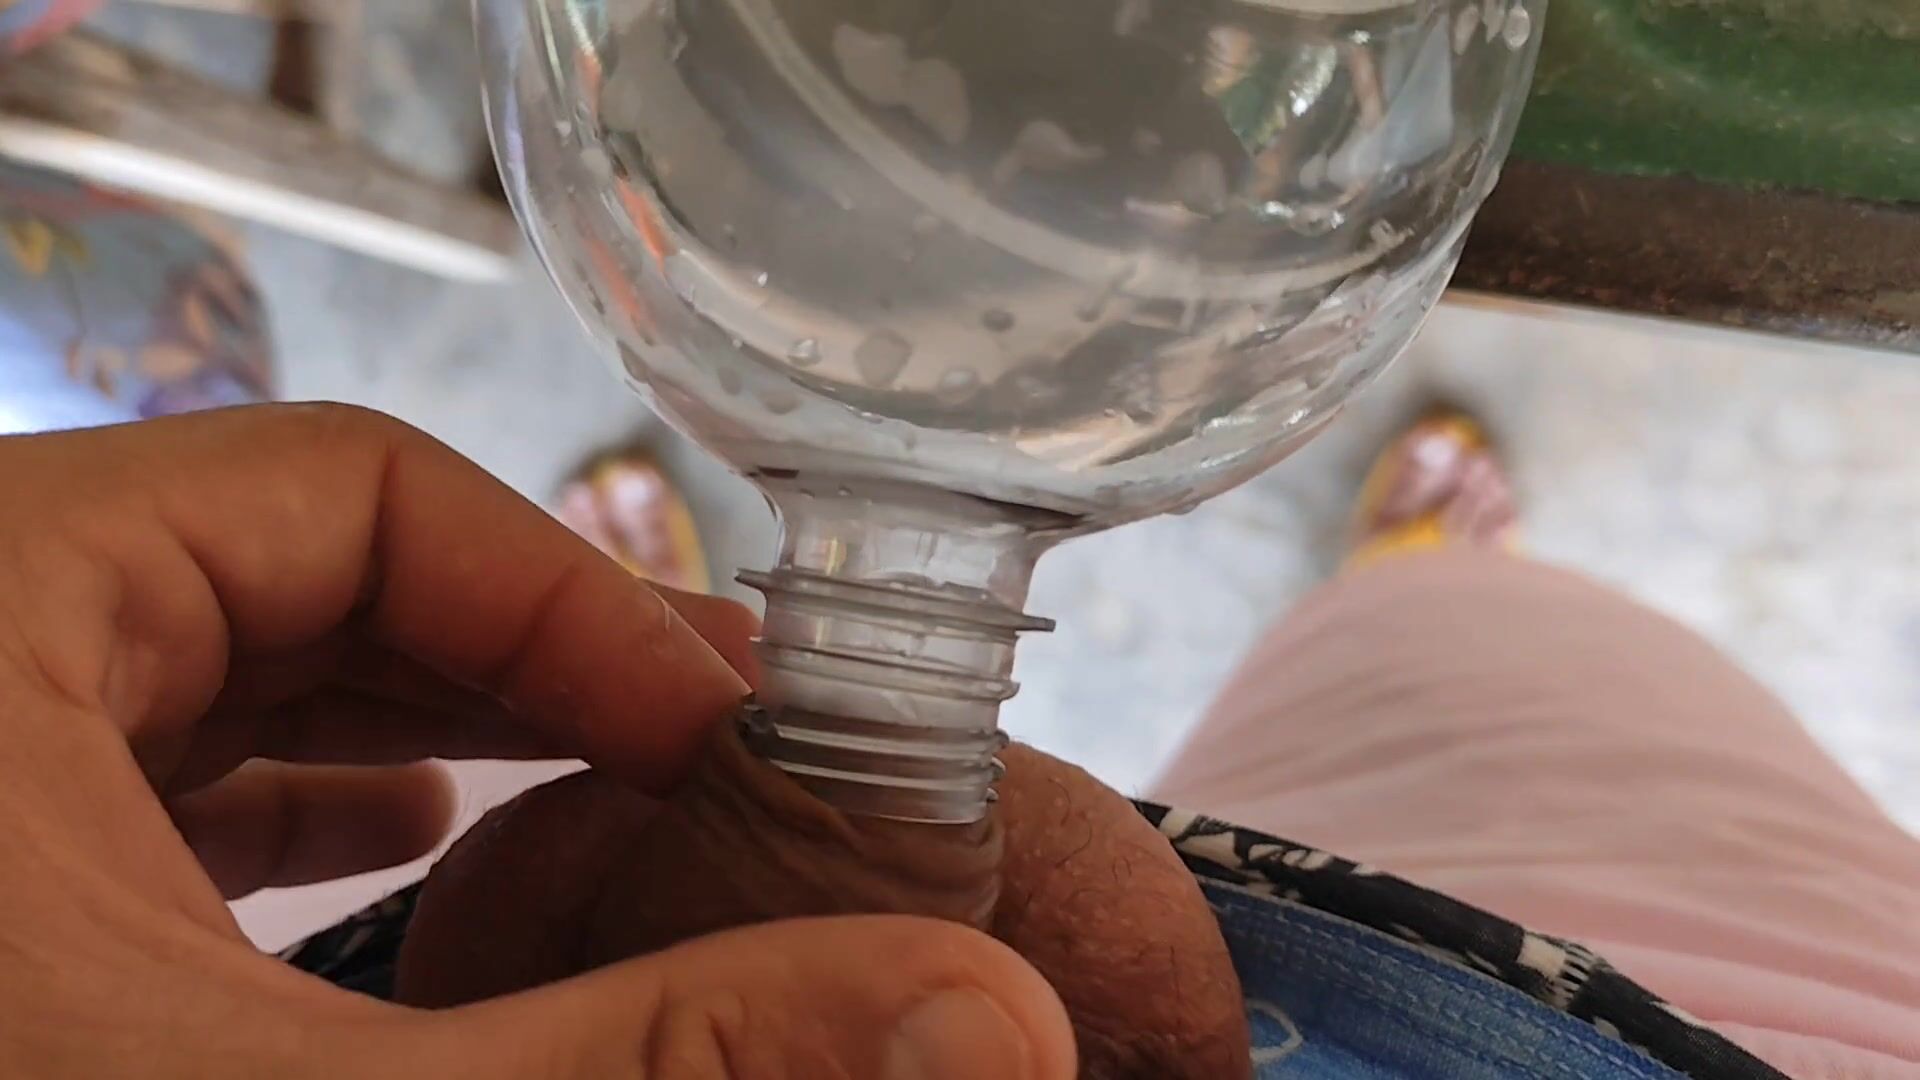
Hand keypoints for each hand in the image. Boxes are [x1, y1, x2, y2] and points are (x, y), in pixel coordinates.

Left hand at [0, 404, 1073, 1078]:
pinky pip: (135, 766)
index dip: (566, 587)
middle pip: (290, 563)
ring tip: (596, 781)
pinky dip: (292, 799)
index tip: (721, 719)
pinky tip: (406, 854)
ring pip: (213, 666)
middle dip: (518, 654)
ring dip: (420, 717)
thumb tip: (981, 1026)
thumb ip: (655, 1065)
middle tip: (703, 748)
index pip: (344, 484)